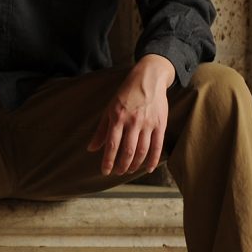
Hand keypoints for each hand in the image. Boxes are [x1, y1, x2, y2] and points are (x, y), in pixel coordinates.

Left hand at [87, 55, 173, 175]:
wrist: (148, 78)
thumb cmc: (126, 94)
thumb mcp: (109, 109)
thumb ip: (101, 130)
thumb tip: (91, 148)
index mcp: (118, 118)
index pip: (112, 145)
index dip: (108, 161)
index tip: (105, 171)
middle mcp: (133, 122)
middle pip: (128, 150)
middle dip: (122, 165)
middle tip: (117, 172)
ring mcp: (148, 124)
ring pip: (142, 150)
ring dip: (135, 164)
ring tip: (128, 170)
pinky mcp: (160, 124)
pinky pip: (157, 146)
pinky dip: (153, 159)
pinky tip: (147, 168)